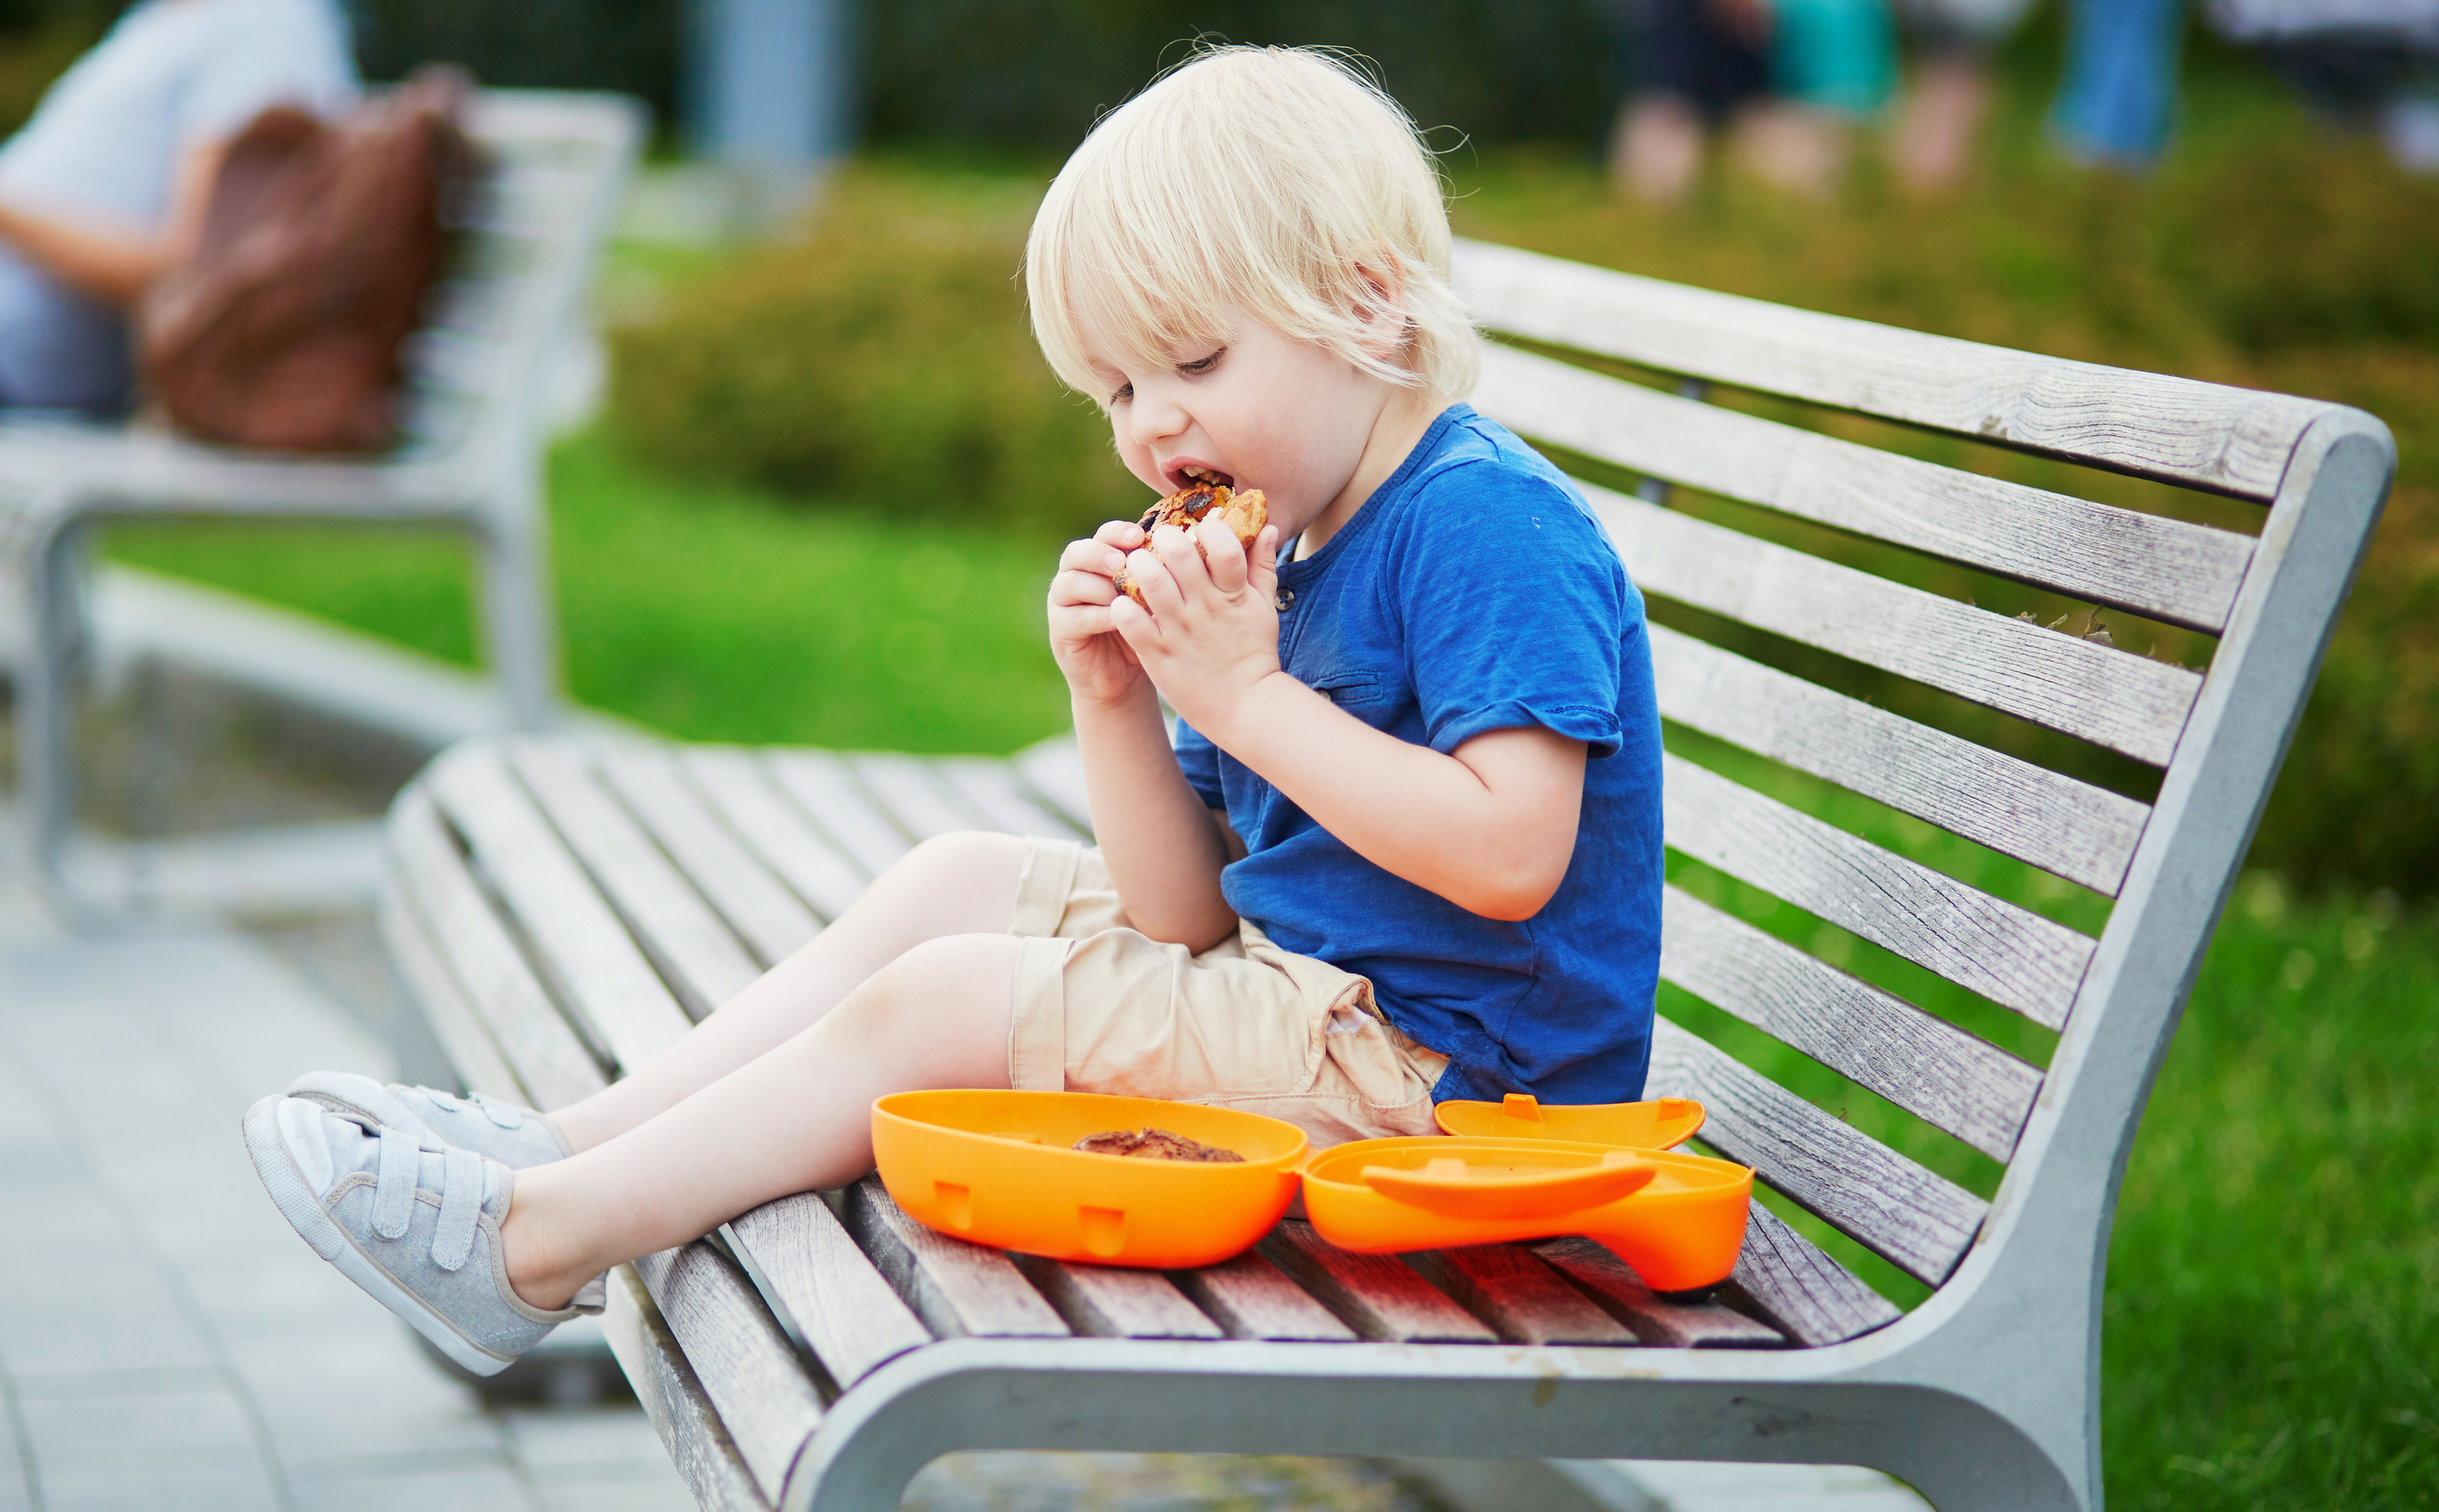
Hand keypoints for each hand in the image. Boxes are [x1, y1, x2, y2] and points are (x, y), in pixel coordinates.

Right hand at [1048, 518, 1154, 708]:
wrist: (1123, 676)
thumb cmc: (1142, 629)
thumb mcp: (1152, 599)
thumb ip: (1157, 575)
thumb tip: (1185, 549)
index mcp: (1098, 562)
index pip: (1102, 535)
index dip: (1117, 532)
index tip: (1139, 536)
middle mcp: (1074, 577)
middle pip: (1076, 552)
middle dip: (1099, 554)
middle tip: (1120, 562)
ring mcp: (1063, 604)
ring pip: (1070, 583)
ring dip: (1097, 586)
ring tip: (1119, 593)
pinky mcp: (1060, 631)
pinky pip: (1074, 618)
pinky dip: (1097, 616)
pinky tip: (1117, 619)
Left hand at [1109, 515, 1283, 739]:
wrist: (1245, 707)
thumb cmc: (1254, 653)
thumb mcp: (1264, 609)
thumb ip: (1263, 566)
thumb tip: (1267, 527)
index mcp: (1234, 596)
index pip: (1224, 548)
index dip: (1211, 529)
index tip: (1203, 528)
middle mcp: (1206, 610)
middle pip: (1180, 557)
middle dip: (1165, 538)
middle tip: (1159, 541)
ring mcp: (1180, 632)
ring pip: (1151, 583)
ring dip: (1139, 566)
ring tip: (1136, 566)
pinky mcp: (1158, 656)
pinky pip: (1131, 622)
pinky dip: (1122, 607)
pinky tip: (1123, 603)